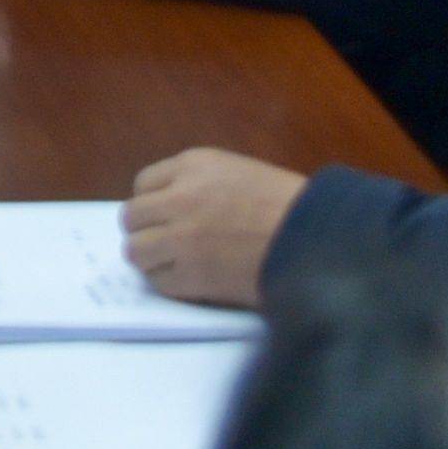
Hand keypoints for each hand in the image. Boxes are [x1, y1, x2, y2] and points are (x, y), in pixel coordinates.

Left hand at [121, 151, 308, 309]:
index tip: (165, 216)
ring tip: (174, 264)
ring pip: (135, 251)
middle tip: (165, 243)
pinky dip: (170, 283)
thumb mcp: (238, 173)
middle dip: (145, 231)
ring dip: (151, 259)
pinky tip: (192, 280)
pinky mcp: (191, 275)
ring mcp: (181, 238)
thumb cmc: (287, 205)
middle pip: (131, 218)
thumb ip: (198, 184)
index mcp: (192, 166)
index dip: (153, 203)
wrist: (316, 238)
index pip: (143, 185)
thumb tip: (165, 207)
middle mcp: (179, 198)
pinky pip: (159, 282)